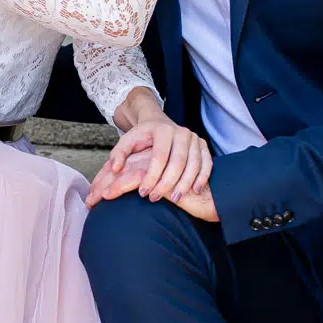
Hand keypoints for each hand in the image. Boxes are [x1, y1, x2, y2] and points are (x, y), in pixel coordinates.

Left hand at [85, 119, 214, 217]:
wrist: (159, 123)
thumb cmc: (142, 137)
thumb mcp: (127, 142)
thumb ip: (118, 154)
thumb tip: (115, 169)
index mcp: (162, 130)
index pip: (159, 156)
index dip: (151, 176)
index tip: (143, 193)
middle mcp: (181, 132)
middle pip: (178, 162)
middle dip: (167, 183)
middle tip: (155, 198)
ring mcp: (194, 138)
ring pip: (194, 164)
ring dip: (185, 183)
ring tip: (175, 199)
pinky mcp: (203, 145)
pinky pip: (207, 163)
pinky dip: (202, 177)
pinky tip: (195, 190)